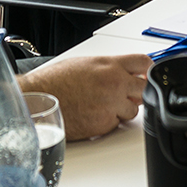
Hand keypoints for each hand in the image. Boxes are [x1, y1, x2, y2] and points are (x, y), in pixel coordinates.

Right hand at [18, 54, 151, 138]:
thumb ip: (109, 67)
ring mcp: (111, 105)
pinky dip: (108, 121)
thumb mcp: (86, 64)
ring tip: (102, 104)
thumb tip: (124, 72)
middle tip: (126, 93)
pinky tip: (93, 113)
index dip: (147, 69)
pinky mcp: (104, 124)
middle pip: (144, 89)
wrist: (40, 100)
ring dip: (122, 109)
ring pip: (133, 110)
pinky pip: (116, 123)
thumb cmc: (56, 81)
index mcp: (110, 66)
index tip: (146, 74)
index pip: (144, 63)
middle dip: (137, 92)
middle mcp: (114, 84)